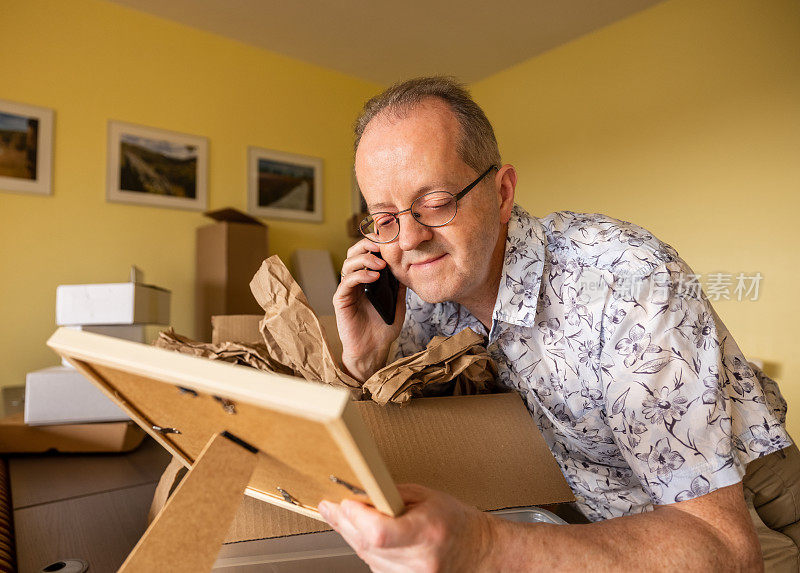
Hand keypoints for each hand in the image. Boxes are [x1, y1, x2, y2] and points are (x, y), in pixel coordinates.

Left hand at [318, 484, 495, 572]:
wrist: (478, 552)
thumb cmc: (456, 522)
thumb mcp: (425, 496)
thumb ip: (390, 494)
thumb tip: (358, 491)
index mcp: (427, 533)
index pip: (380, 532)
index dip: (356, 517)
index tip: (344, 502)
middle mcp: (418, 561)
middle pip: (366, 545)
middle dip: (344, 522)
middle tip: (332, 506)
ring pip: (365, 556)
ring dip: (351, 535)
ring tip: (346, 516)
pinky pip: (372, 565)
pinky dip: (365, 548)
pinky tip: (364, 534)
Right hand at [334, 239, 405, 381]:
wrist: (373, 350)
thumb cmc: (384, 328)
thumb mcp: (398, 303)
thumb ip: (399, 285)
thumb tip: (408, 265)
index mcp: (367, 279)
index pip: (366, 253)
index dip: (375, 243)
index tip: (389, 239)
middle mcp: (355, 281)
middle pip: (354, 253)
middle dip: (367, 245)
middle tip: (382, 246)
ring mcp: (347, 290)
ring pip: (348, 263)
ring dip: (365, 259)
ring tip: (381, 264)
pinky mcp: (340, 299)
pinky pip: (346, 281)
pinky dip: (360, 275)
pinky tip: (374, 277)